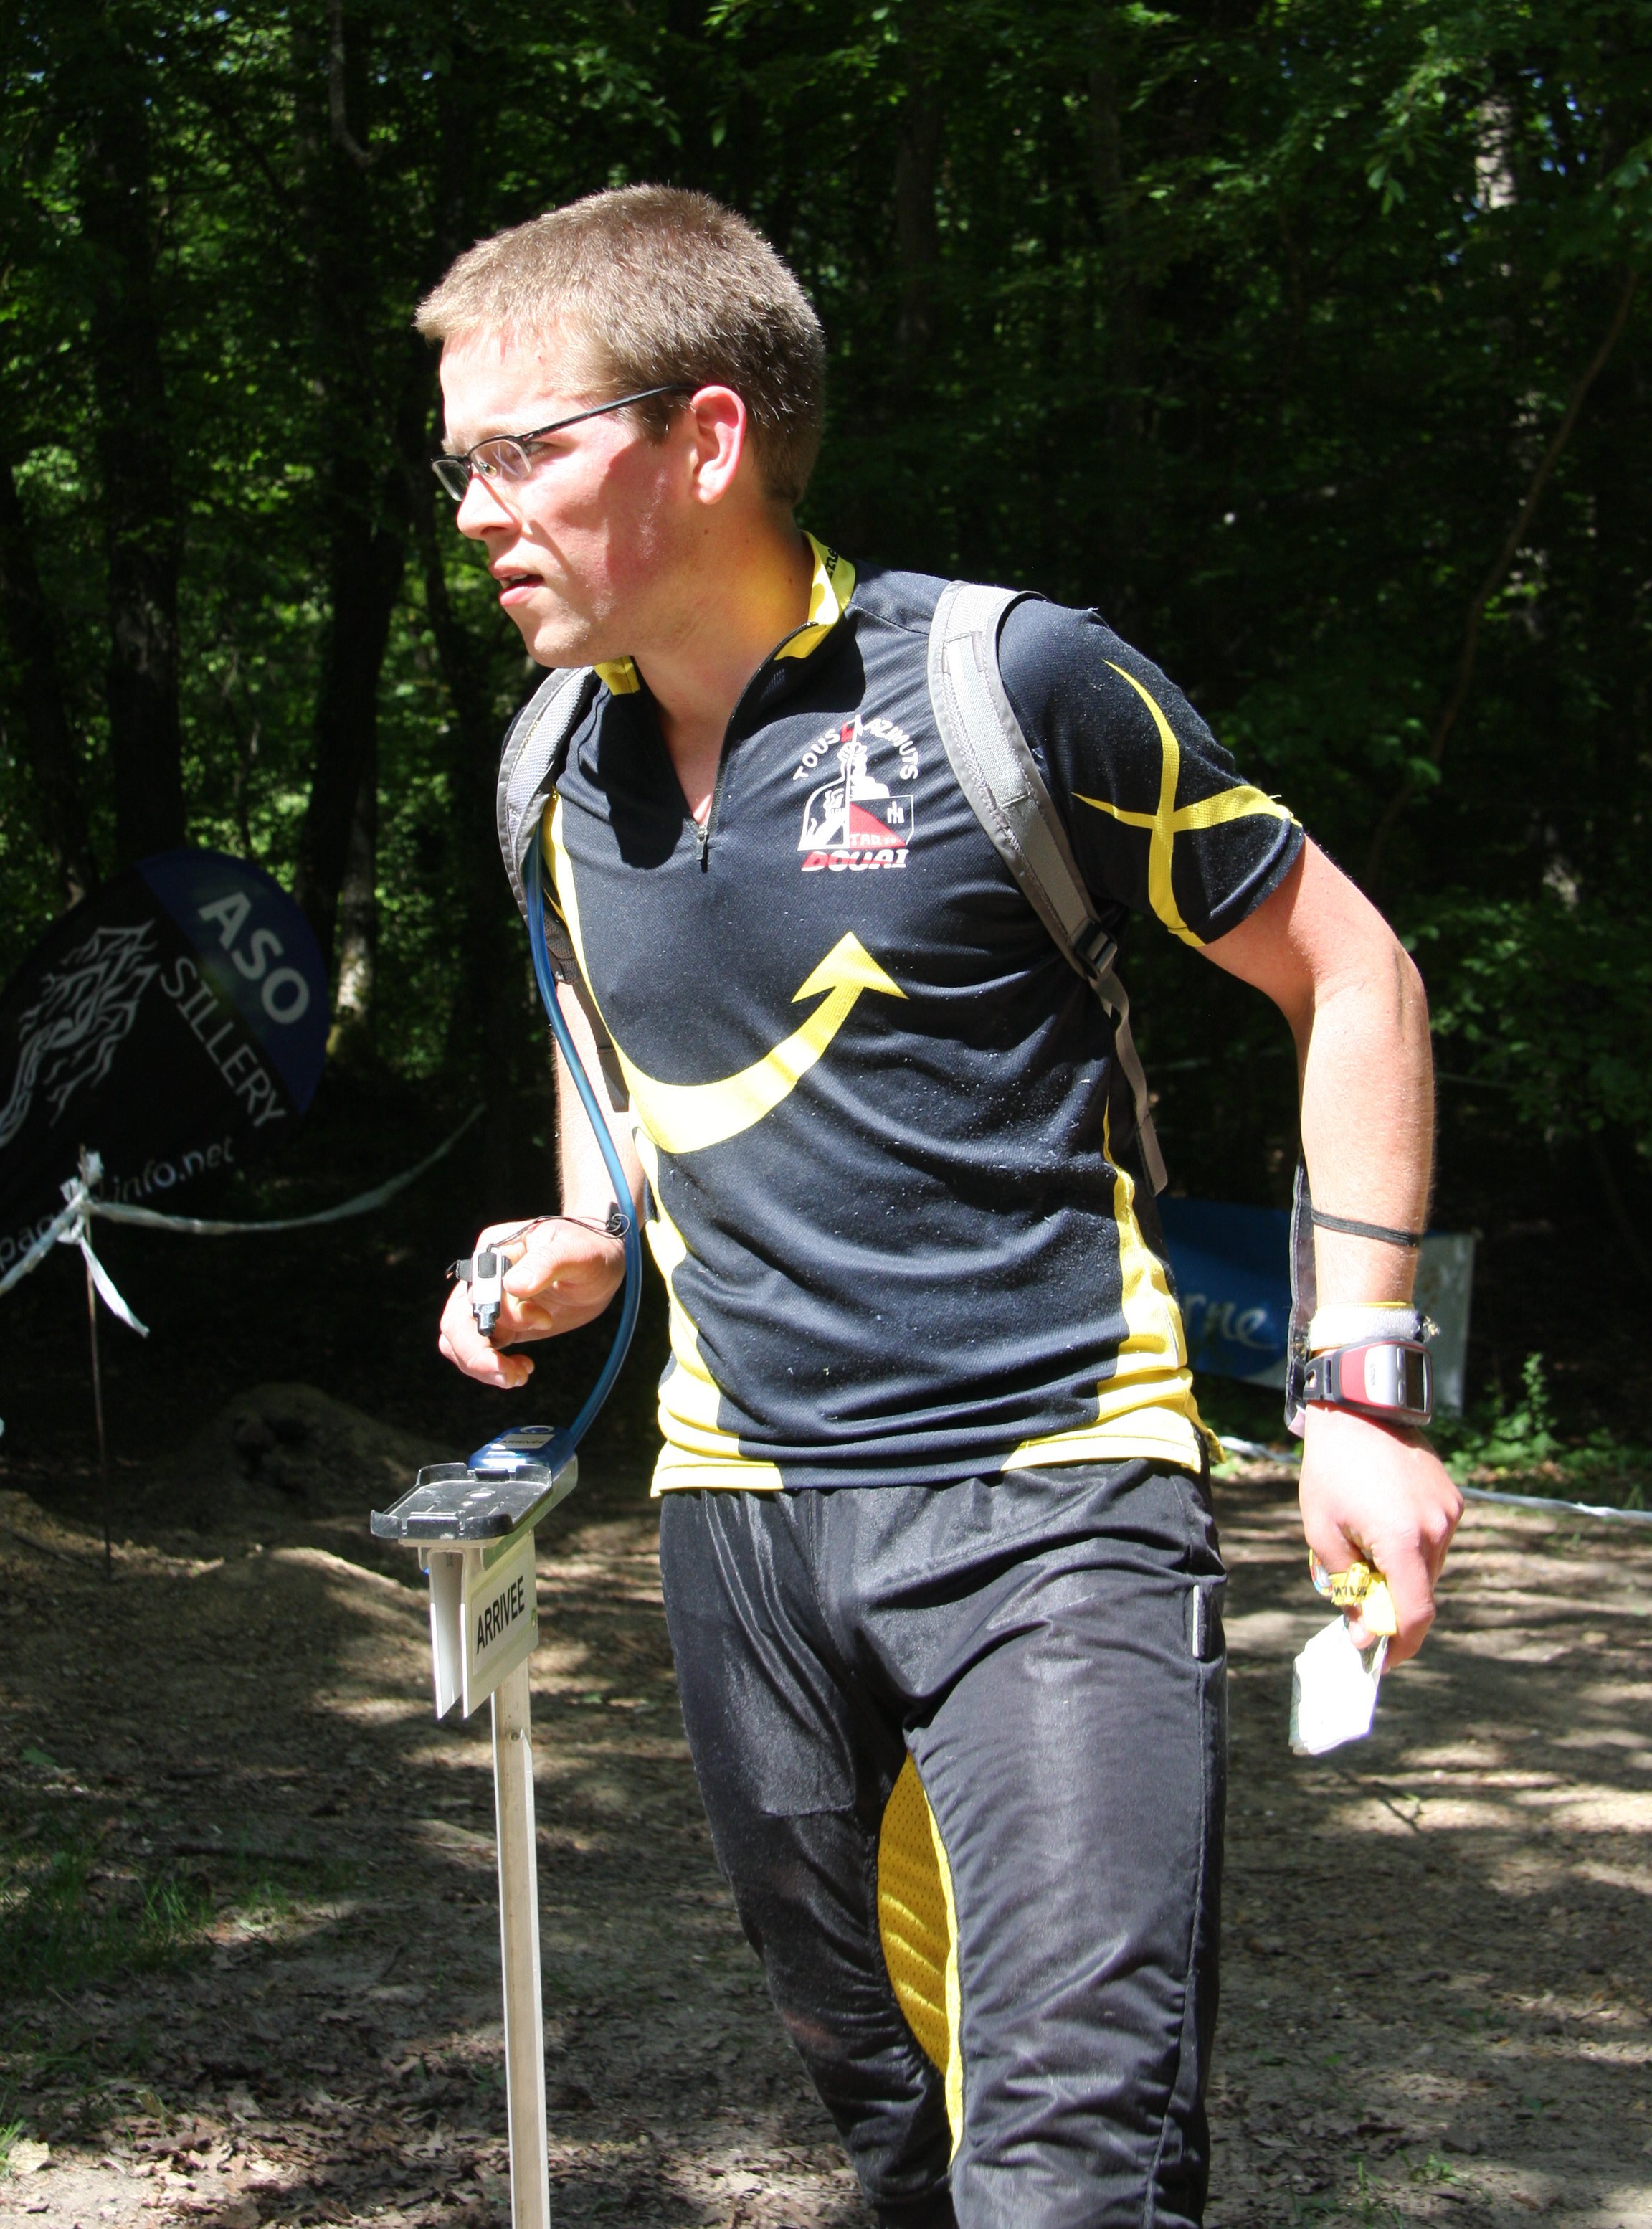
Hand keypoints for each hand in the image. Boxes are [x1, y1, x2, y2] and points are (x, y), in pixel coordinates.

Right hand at [437, 1216, 626, 1390]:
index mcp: (495, 1250)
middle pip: (456, 1320)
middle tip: (509, 1376)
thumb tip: (513, 1285)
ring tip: (516, 1377)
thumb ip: (547, 1263)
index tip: (543, 1321)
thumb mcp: (577, 1253)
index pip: (478, 1290)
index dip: (504, 1314)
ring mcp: (489, 1302)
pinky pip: (477, 1350)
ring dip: (480, 1366)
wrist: (600, 1267)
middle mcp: (483, 1277)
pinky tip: (523, 1369)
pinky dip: (491, 1368)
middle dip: (476, 1354)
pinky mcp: (501, 1324)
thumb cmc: (589, 1251)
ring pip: (457, 1340)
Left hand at [1297, 1405, 1462, 1666]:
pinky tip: (1379, 1522)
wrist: (1359, 1409)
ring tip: (1361, 1543)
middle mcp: (1436, 1530)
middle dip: (1389, 1603)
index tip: (1381, 1658)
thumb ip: (1345, 1585)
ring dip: (1399, 1572)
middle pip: (1420, 1591)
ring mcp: (1449, 1512)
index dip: (1401, 1645)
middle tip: (1354, 1593)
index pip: (1415, 1614)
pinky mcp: (1451, 1498)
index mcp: (1403, 1541)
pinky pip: (1433, 1540)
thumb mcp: (1321, 1531)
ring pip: (1428, 1567)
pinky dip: (1409, 1547)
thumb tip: (1363, 1631)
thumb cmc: (1332, 1469)